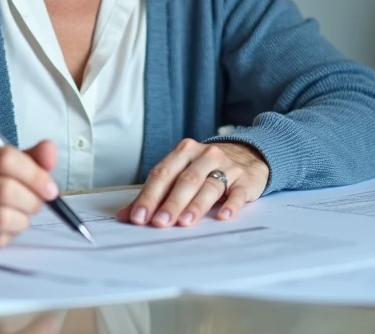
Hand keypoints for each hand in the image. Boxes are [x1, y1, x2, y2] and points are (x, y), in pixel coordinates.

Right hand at [0, 140, 58, 248]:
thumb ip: (26, 158)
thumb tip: (50, 151)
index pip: (7, 159)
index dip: (35, 175)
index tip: (50, 188)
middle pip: (7, 191)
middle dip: (33, 201)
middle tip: (38, 203)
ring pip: (3, 219)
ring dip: (23, 220)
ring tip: (22, 215)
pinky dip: (10, 234)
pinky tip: (6, 227)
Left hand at [117, 140, 268, 227]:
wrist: (247, 155)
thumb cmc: (206, 169)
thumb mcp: (180, 174)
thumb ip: (154, 194)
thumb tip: (126, 216)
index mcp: (183, 152)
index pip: (162, 174)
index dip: (149, 196)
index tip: (139, 217)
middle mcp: (204, 155)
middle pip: (184, 180)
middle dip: (171, 203)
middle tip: (160, 222)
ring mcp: (227, 166)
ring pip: (209, 185)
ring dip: (196, 205)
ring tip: (185, 222)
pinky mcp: (245, 179)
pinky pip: (237, 192)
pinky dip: (230, 204)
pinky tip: (223, 216)